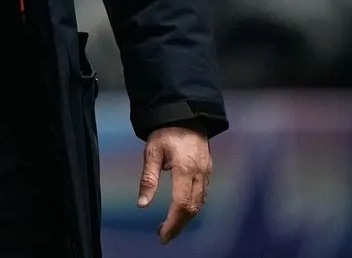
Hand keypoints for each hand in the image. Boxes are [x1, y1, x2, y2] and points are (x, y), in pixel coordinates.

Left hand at [137, 125, 211, 244]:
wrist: (186, 116)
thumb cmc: (165, 133)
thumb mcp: (152, 152)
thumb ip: (148, 179)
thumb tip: (142, 205)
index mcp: (185, 169)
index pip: (181, 204)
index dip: (172, 222)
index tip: (162, 234)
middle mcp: (200, 175)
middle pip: (192, 208)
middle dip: (178, 225)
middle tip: (164, 235)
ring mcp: (207, 174)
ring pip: (199, 204)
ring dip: (185, 219)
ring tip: (169, 227)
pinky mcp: (208, 173)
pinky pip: (203, 196)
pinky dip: (192, 208)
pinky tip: (181, 212)